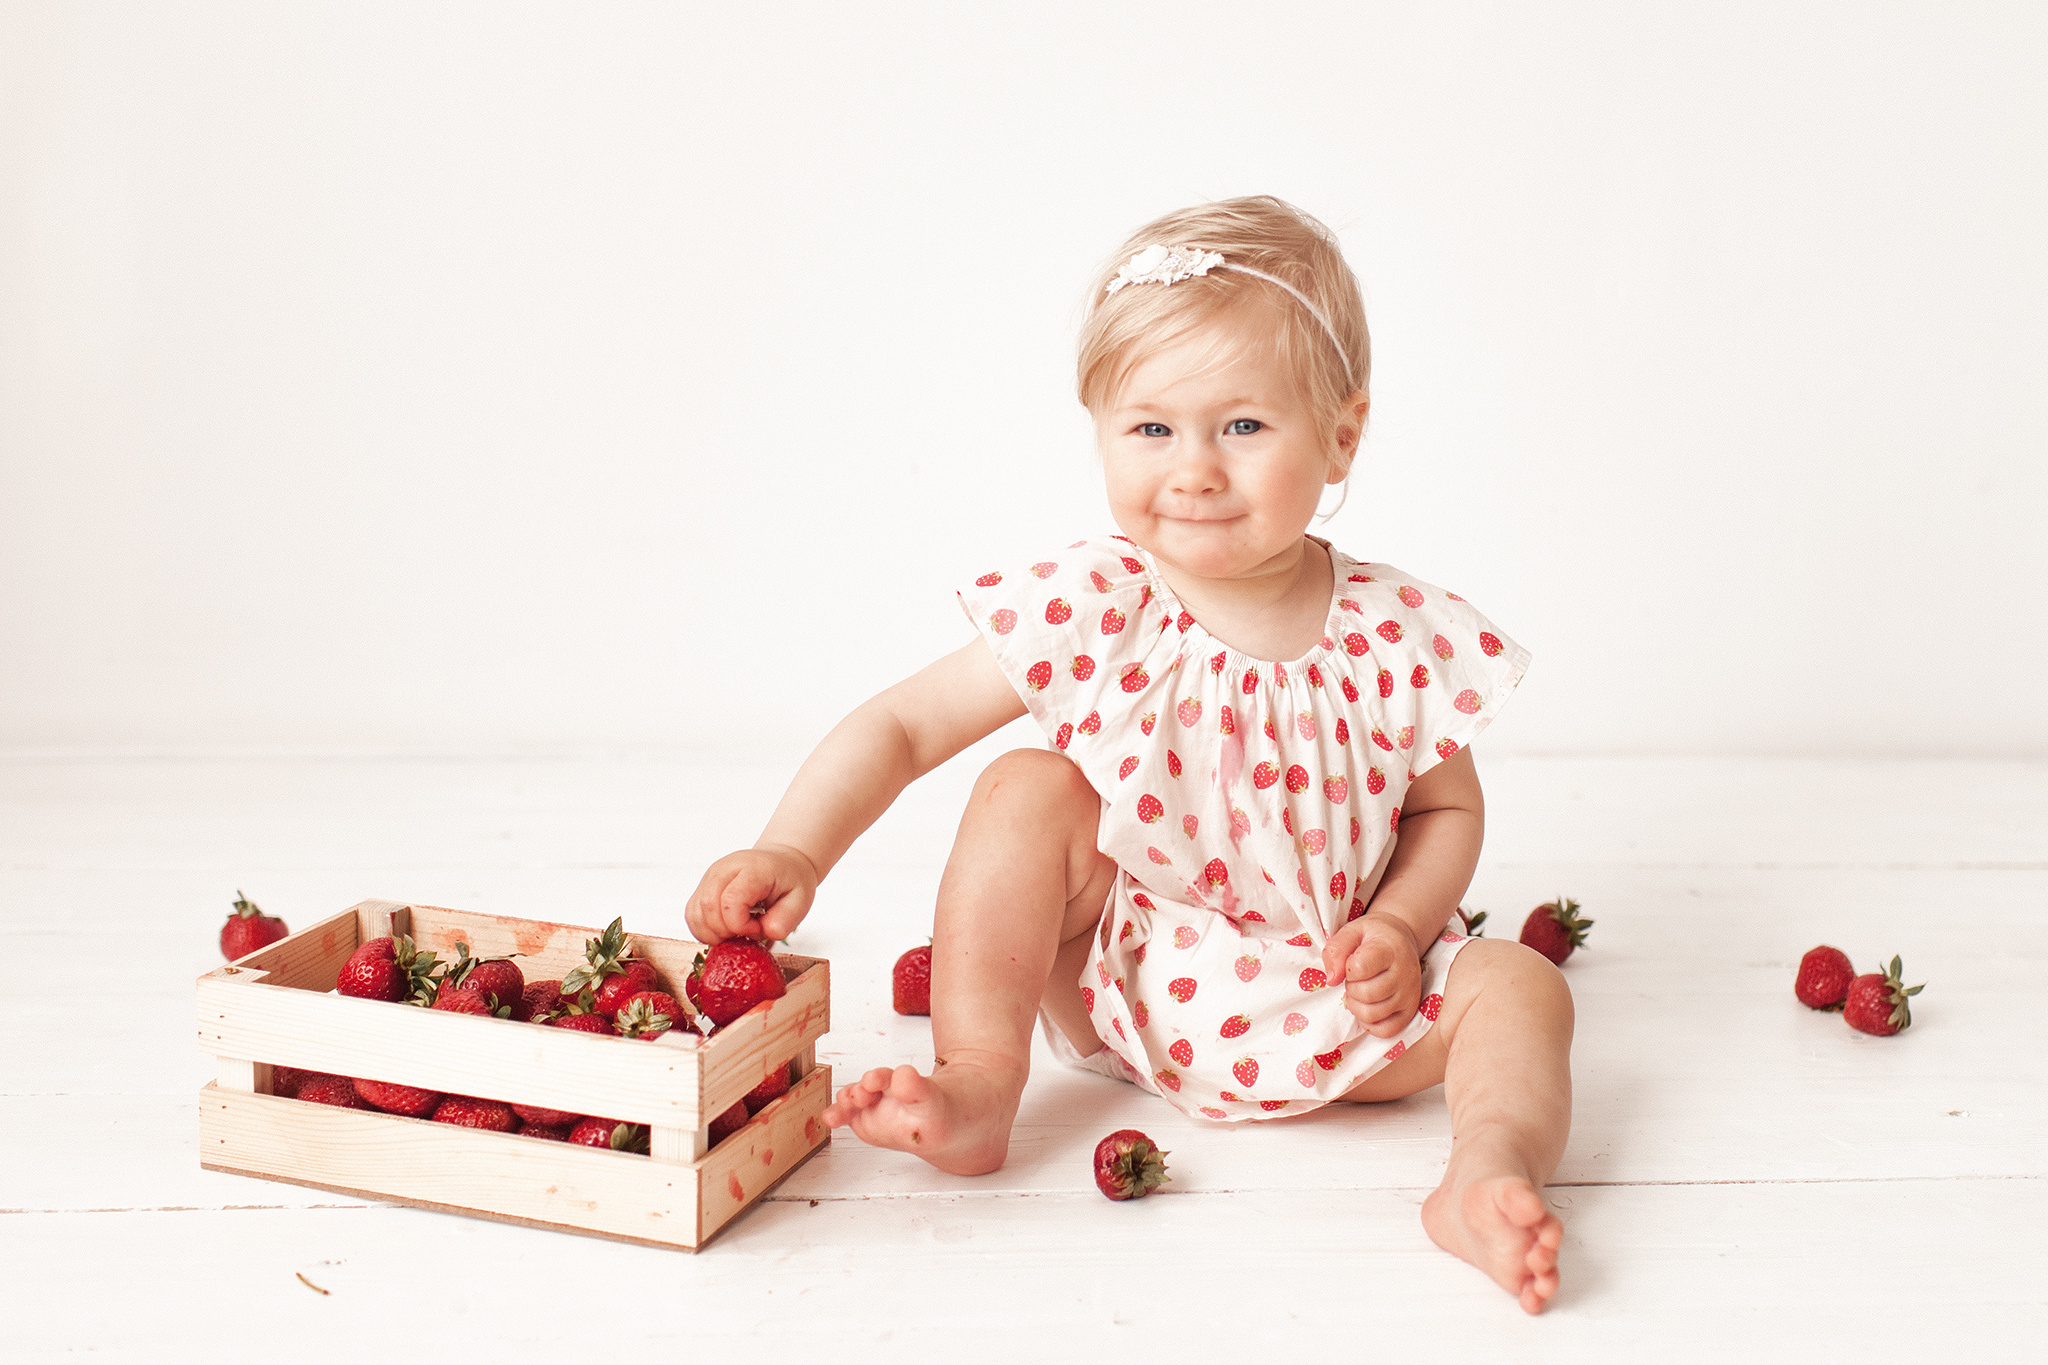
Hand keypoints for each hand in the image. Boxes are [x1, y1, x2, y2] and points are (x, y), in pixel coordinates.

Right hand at [685, 844, 818, 943]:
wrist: (781, 862)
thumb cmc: (790, 879)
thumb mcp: (801, 900)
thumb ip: (786, 920)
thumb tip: (766, 933)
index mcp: (752, 869)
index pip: (731, 901)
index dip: (740, 925)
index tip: (757, 929)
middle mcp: (724, 869)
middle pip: (707, 907)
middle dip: (725, 933)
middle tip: (746, 934)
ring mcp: (709, 877)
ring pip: (695, 913)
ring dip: (712, 934)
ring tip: (737, 932)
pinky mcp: (702, 887)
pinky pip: (692, 915)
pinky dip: (705, 930)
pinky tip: (725, 929)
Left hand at [1321, 914, 1422, 1037]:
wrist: (1401, 939)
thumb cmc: (1372, 936)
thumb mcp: (1351, 931)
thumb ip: (1336, 950)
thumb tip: (1332, 980)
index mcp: (1390, 950)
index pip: (1360, 968)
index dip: (1347, 969)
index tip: (1351, 962)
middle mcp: (1405, 974)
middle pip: (1366, 994)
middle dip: (1351, 988)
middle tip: (1354, 979)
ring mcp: (1410, 995)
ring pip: (1373, 1014)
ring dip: (1357, 1006)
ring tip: (1360, 991)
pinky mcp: (1410, 1011)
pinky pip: (1386, 1031)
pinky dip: (1370, 1024)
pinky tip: (1367, 1007)